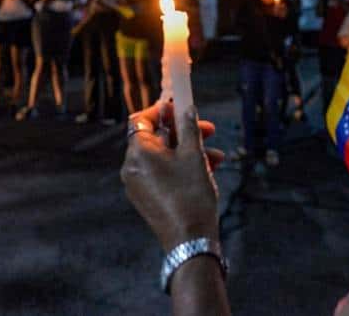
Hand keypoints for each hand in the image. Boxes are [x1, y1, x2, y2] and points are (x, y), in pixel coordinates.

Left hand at [121, 102, 224, 252]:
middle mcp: (131, 167)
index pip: (141, 119)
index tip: (180, 108)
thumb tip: (186, 108)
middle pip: (156, 138)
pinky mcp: (146, 198)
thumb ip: (189, 128)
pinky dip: (180, 168)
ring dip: (188, 152)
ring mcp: (137, 185)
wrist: (190, 240)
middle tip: (209, 130)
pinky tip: (206, 171)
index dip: (161, 111)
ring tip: (217, 157)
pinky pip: (161, 174)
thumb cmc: (191, 195)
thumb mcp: (194, 155)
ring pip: (162, 157)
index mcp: (138, 152)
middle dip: (184, 133)